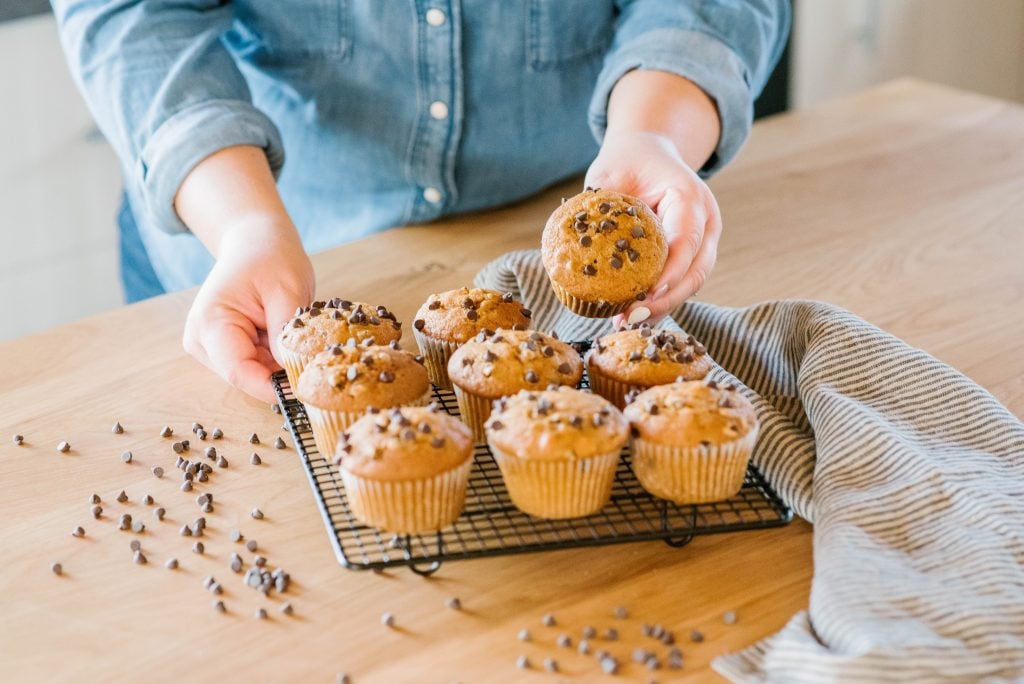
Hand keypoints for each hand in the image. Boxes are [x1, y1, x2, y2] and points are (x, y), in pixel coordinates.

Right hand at [182, 217, 314, 401]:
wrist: (255, 242)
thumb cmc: (269, 257)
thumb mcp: (286, 290)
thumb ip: (286, 332)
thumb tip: (293, 371)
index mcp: (211, 324)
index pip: (240, 373)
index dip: (275, 386)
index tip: (308, 387)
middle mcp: (203, 341)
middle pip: (248, 377)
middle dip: (282, 373)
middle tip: (315, 357)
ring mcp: (212, 347)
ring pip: (255, 374)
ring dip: (281, 363)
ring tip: (297, 334)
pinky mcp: (225, 348)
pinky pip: (258, 365)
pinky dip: (278, 357)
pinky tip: (286, 335)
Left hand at [585, 129, 721, 326]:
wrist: (649, 156)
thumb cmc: (627, 163)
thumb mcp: (609, 175)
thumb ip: (597, 208)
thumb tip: (569, 248)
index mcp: (690, 197)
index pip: (686, 240)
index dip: (669, 272)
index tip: (646, 295)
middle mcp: (705, 221)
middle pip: (697, 270)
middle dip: (667, 300)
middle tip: (632, 317)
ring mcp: (703, 240)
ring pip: (692, 282)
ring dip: (663, 307)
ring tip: (628, 322)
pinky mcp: (692, 256)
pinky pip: (680, 283)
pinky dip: (659, 302)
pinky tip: (633, 317)